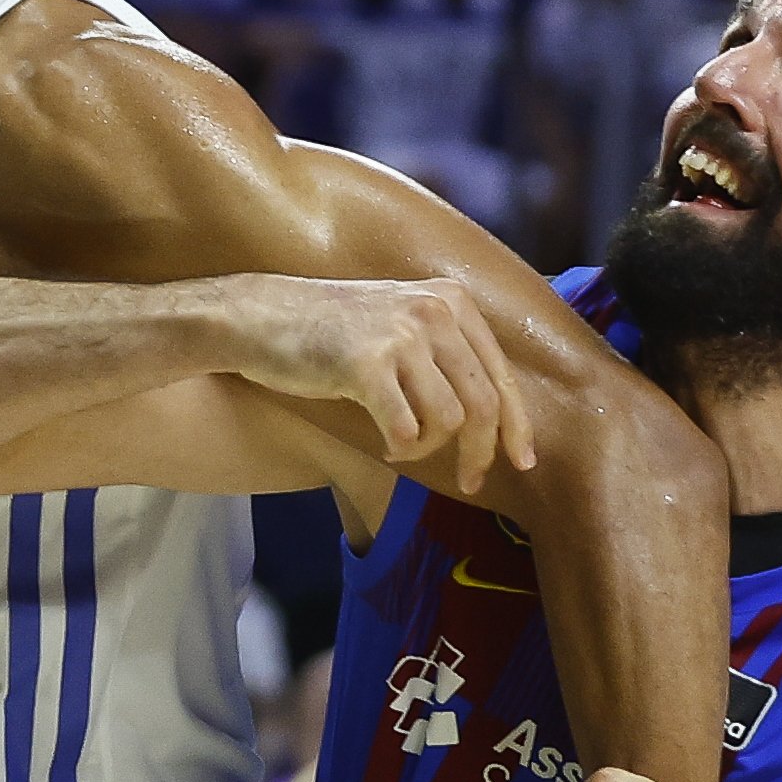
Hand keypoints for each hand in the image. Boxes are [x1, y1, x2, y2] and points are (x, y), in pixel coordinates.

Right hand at [218, 274, 533, 493]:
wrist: (260, 317)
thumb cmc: (330, 331)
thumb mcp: (402, 322)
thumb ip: (448, 354)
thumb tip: (494, 419)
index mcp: (451, 301)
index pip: (501, 376)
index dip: (517, 427)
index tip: (520, 463)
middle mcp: (434, 312)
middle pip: (483, 404)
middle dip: (480, 453)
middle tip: (466, 480)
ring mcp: (400, 335)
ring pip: (449, 420)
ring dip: (428, 448)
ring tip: (401, 444)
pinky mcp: (367, 364)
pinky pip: (407, 430)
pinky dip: (400, 449)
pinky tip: (383, 442)